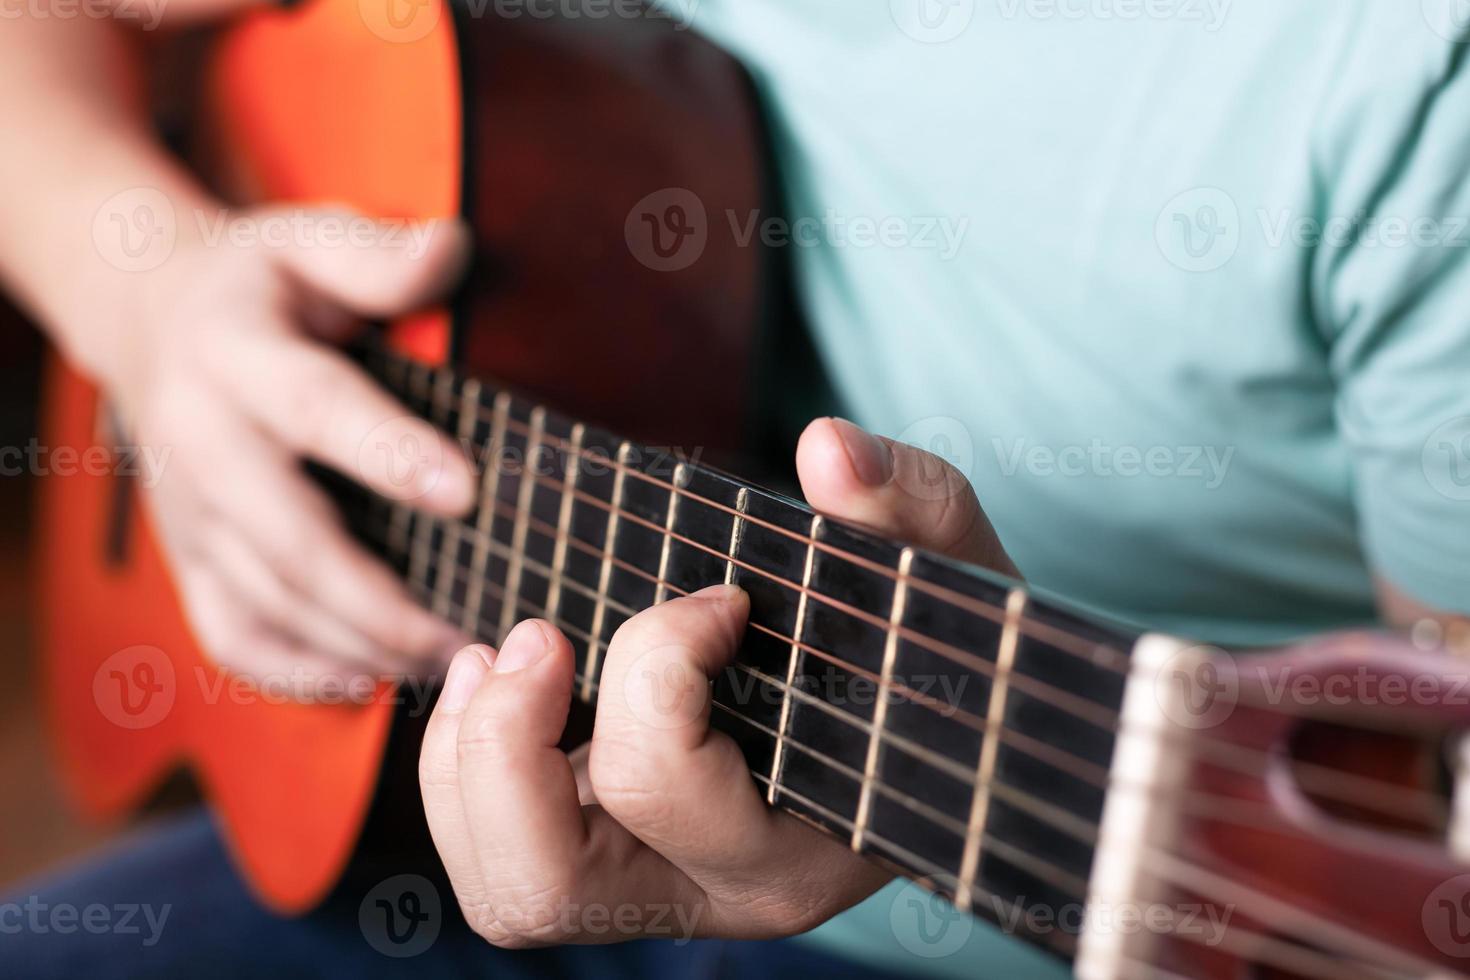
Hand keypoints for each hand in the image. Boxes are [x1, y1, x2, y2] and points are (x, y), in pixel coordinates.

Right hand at [99, 204, 476, 696]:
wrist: (146, 319)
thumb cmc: (257, 283)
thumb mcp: (308, 238)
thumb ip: (377, 255)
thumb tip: (453, 248)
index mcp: (235, 353)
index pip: (315, 410)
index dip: (389, 453)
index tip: (467, 491)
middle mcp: (201, 441)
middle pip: (287, 538)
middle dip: (380, 596)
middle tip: (468, 631)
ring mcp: (188, 512)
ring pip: (264, 602)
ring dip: (356, 644)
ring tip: (447, 662)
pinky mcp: (188, 556)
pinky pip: (231, 634)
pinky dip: (296, 673)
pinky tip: (368, 682)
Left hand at [419, 417, 1014, 944]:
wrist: (937, 706)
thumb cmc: (937, 642)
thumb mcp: (944, 566)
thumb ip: (906, 503)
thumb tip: (827, 447)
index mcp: (799, 850)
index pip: (662, 785)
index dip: (657, 661)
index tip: (721, 598)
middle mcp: (714, 891)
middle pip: (543, 886)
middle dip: (508, 746)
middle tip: (544, 637)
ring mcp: (655, 884)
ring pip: (506, 887)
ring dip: (467, 762)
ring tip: (497, 656)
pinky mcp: (614, 855)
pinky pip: (494, 850)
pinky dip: (461, 766)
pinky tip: (491, 678)